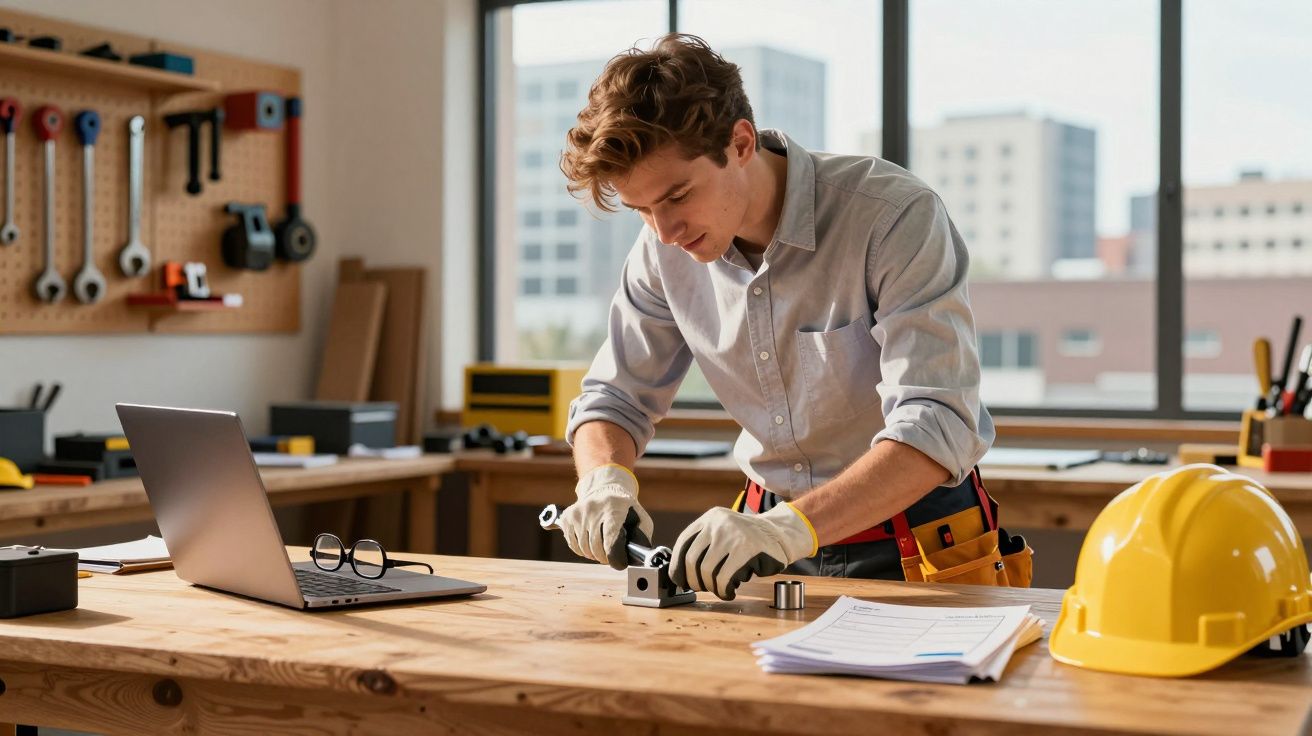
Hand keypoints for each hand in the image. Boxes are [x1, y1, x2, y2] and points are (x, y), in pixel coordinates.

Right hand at [558, 464, 653, 569]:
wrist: (605, 489)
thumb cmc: (625, 509)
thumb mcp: (640, 517)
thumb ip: (642, 536)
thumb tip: (637, 556)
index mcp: (614, 506)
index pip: (610, 538)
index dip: (614, 556)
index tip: (619, 564)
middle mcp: (593, 507)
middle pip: (596, 546)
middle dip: (604, 557)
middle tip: (610, 558)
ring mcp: (579, 511)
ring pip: (583, 547)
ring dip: (593, 555)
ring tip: (601, 551)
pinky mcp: (568, 516)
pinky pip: (573, 544)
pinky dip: (581, 550)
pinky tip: (590, 545)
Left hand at [670, 503, 816, 600]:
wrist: (780, 534)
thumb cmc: (748, 540)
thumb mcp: (723, 532)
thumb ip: (704, 545)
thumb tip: (680, 574)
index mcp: (710, 518)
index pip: (683, 544)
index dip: (677, 566)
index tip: (679, 580)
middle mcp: (718, 523)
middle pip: (692, 559)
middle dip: (693, 581)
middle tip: (701, 589)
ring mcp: (733, 534)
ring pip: (707, 570)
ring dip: (710, 587)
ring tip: (719, 589)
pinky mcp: (747, 549)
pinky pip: (725, 577)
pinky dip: (723, 590)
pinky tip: (729, 592)